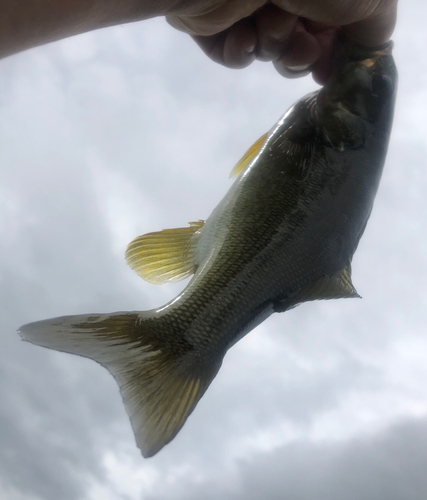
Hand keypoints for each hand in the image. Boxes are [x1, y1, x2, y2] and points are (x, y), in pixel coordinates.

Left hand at [166, 0, 397, 82]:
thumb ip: (376, 26)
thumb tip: (370, 53)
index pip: (332, 27)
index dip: (333, 53)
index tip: (331, 72)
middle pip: (302, 44)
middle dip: (301, 52)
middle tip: (299, 46)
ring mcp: (249, 3)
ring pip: (270, 51)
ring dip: (271, 45)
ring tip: (263, 23)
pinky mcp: (215, 21)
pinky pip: (236, 55)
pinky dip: (240, 52)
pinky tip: (239, 34)